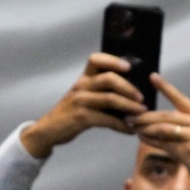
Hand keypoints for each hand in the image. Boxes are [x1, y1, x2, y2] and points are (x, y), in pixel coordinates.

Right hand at [20, 52, 145, 158]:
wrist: (48, 130)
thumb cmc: (70, 113)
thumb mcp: (80, 96)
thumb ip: (98, 90)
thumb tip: (128, 92)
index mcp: (83, 79)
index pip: (96, 59)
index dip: (113, 60)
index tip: (128, 67)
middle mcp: (81, 86)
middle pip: (109, 78)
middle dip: (129, 87)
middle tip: (141, 97)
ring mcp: (80, 101)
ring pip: (110, 99)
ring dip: (129, 106)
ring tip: (141, 112)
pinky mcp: (81, 118)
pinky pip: (107, 120)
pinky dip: (121, 126)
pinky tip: (129, 130)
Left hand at [129, 76, 189, 189]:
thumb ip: (184, 126)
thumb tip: (159, 124)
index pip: (180, 98)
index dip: (165, 87)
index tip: (152, 76)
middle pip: (166, 115)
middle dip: (145, 115)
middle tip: (130, 115)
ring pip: (163, 128)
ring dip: (144, 127)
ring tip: (132, 126)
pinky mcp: (189, 151)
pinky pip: (164, 144)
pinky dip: (151, 140)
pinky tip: (141, 138)